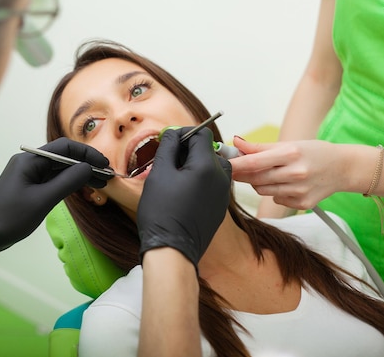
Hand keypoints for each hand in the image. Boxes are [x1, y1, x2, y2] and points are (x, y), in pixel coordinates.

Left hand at [0, 137, 109, 266]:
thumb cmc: (11, 217)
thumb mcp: (43, 199)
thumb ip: (68, 181)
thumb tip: (89, 168)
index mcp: (30, 160)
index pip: (65, 148)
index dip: (87, 154)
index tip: (104, 165)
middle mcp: (29, 162)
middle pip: (63, 157)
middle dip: (86, 165)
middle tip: (106, 176)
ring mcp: (28, 174)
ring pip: (60, 169)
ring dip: (79, 175)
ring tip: (101, 184)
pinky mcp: (28, 186)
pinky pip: (53, 179)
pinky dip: (69, 183)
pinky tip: (83, 189)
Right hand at [137, 127, 231, 266]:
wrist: (173, 250)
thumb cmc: (162, 211)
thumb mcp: (160, 173)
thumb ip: (169, 147)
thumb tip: (173, 134)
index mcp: (208, 165)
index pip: (202, 134)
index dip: (183, 133)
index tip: (169, 141)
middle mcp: (222, 177)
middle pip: (208, 149)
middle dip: (189, 149)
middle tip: (168, 160)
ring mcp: (223, 193)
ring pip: (212, 166)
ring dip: (195, 164)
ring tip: (175, 177)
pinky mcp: (221, 206)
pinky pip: (213, 183)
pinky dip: (200, 180)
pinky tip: (182, 192)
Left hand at [230, 137, 343, 209]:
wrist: (342, 168)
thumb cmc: (313, 153)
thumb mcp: (288, 144)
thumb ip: (259, 147)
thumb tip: (236, 143)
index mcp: (291, 154)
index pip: (253, 163)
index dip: (234, 165)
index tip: (221, 165)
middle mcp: (295, 174)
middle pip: (255, 179)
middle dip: (241, 174)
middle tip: (235, 168)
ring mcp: (299, 191)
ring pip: (262, 190)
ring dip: (258, 182)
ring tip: (270, 172)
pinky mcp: (302, 203)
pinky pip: (276, 199)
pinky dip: (275, 191)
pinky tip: (286, 183)